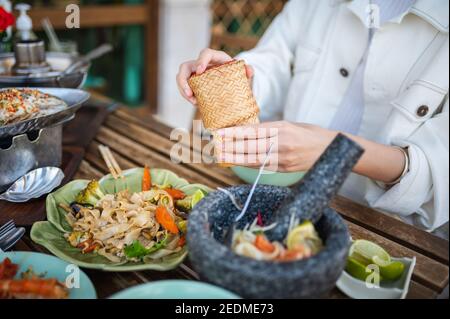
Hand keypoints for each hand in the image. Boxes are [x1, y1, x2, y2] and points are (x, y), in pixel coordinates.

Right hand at [176, 48, 253, 104]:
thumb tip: (249, 71)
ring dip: (183, 90)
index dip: (200, 61)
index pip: (205, 53)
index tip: (199, 71)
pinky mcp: (193, 83)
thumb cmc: (237, 75)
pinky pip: (184, 87)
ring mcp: (195, 74)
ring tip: (192, 101)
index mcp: (215, 58)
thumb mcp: (243, 73)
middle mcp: (202, 64)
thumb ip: (248, 71)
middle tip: (190, 93)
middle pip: (185, 67)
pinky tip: (195, 103)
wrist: (233, 81)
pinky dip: (187, 95)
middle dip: (183, 80)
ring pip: (181, 78)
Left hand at [216, 121, 336, 171]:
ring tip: (220, 156)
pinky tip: (237, 162)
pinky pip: (262, 167)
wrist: (334, 149)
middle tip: (214, 146)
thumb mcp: (291, 125)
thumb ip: (271, 129)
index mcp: (283, 128)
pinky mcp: (286, 168)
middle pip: (250, 146)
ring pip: (254, 159)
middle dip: (230, 146)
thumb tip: (249, 131)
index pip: (253, 131)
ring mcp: (284, 158)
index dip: (234, 133)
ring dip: (235, 158)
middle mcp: (282, 144)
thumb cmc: (311, 134)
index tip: (220, 133)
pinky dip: (248, 164)